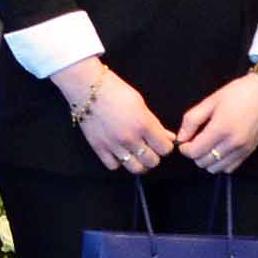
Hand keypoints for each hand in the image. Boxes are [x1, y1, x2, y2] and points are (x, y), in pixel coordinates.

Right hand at [55, 65, 175, 173]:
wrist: (88, 89)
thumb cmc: (116, 91)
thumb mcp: (141, 104)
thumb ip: (156, 124)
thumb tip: (169, 138)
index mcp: (143, 124)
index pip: (165, 148)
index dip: (165, 146)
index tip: (161, 142)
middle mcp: (130, 138)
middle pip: (152, 161)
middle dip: (154, 156)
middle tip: (150, 148)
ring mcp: (114, 145)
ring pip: (136, 168)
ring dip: (140, 163)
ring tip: (137, 155)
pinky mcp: (99, 148)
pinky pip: (114, 166)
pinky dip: (119, 162)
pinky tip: (120, 153)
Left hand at [172, 73, 257, 174]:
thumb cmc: (238, 92)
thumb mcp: (211, 101)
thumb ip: (192, 120)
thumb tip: (181, 137)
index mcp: (221, 129)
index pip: (195, 152)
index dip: (184, 149)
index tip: (184, 141)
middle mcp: (233, 143)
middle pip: (203, 163)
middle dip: (195, 154)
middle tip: (195, 141)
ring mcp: (243, 149)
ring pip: (216, 169)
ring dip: (207, 160)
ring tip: (208, 145)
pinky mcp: (250, 152)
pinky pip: (229, 168)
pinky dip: (220, 163)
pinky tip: (219, 150)